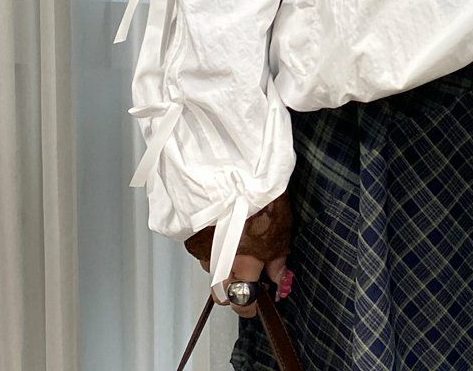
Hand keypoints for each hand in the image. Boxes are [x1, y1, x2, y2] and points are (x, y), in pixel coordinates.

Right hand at [185, 189, 293, 317]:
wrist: (233, 166)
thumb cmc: (261, 194)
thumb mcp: (281, 225)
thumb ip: (278, 256)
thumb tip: (277, 277)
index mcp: (245, 259)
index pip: (244, 299)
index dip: (251, 306)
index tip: (258, 303)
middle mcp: (220, 259)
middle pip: (220, 295)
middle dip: (233, 295)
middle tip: (246, 285)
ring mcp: (202, 246)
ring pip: (210, 270)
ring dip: (222, 267)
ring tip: (235, 248)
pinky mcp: (191, 233)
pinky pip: (201, 250)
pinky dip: (212, 247)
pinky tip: (222, 232)